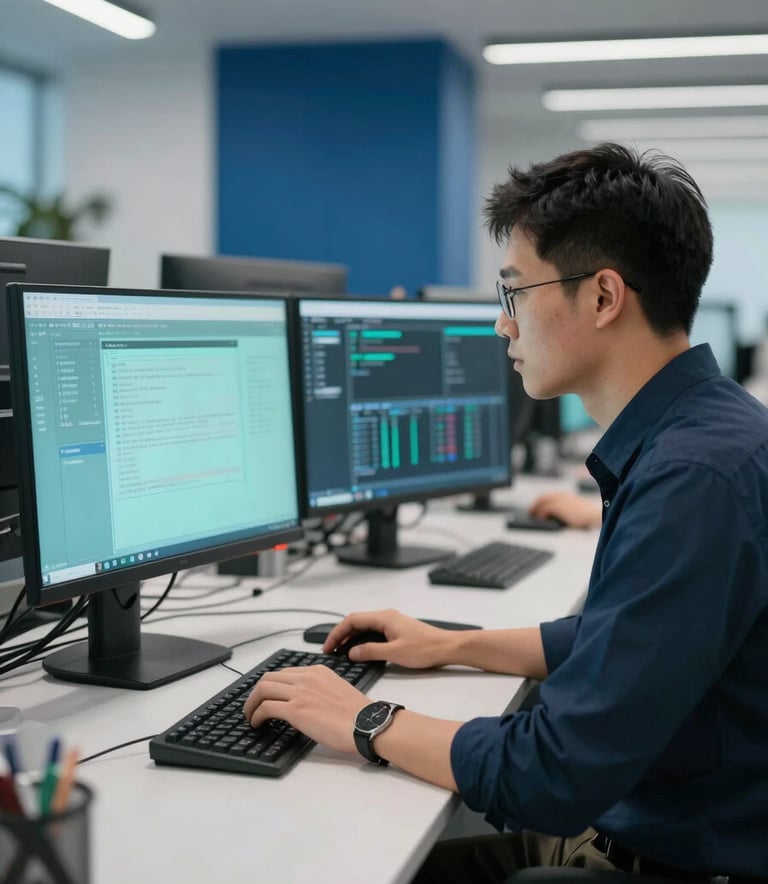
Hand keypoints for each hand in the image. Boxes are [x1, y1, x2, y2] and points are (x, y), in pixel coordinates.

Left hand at [243, 665, 368, 754]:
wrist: (366, 723)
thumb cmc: (357, 714)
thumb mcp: (337, 689)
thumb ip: (319, 688)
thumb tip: (306, 701)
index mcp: (317, 671)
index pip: (284, 673)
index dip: (270, 685)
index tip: (266, 696)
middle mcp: (306, 678)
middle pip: (268, 678)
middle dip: (256, 693)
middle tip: (253, 706)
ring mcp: (300, 692)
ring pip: (263, 689)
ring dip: (251, 704)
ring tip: (250, 716)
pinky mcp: (296, 710)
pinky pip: (266, 708)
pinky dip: (256, 715)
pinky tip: (257, 723)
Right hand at [322, 609, 457, 667]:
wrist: (447, 647)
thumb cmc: (426, 648)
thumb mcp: (395, 653)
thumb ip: (371, 652)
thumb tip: (352, 652)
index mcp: (384, 618)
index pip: (352, 621)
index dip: (337, 633)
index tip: (328, 646)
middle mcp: (387, 616)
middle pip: (356, 622)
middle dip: (341, 635)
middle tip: (330, 650)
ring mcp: (392, 623)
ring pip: (364, 627)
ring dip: (351, 638)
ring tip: (340, 652)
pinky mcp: (397, 630)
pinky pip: (373, 632)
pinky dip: (362, 640)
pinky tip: (360, 651)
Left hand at [529, 491, 601, 528]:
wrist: (593, 514)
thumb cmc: (587, 514)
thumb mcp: (575, 509)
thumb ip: (566, 509)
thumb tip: (558, 516)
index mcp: (565, 495)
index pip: (548, 496)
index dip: (541, 501)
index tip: (536, 507)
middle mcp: (560, 496)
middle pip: (542, 498)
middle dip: (535, 505)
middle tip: (531, 512)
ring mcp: (558, 501)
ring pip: (541, 503)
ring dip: (535, 509)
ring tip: (532, 516)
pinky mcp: (557, 507)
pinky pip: (544, 510)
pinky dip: (540, 514)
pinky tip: (540, 519)